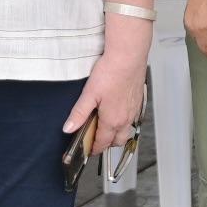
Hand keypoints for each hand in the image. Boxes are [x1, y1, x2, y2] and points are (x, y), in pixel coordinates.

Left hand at [64, 20, 153, 155]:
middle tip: (96, 139)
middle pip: (118, 141)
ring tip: (106, 126)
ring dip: (117, 133)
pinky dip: (124, 121)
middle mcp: (126, 119)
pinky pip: (132, 119)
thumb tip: (68, 129)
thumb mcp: (89, 94)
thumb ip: (79, 113)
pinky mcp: (138, 101)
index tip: (89, 150)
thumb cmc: (111, 72)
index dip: (94, 148)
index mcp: (113, 120)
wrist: (129, 57)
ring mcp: (134, 110)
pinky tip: (117, 111)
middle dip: (107, 143)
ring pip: (126, 131)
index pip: (103, 143)